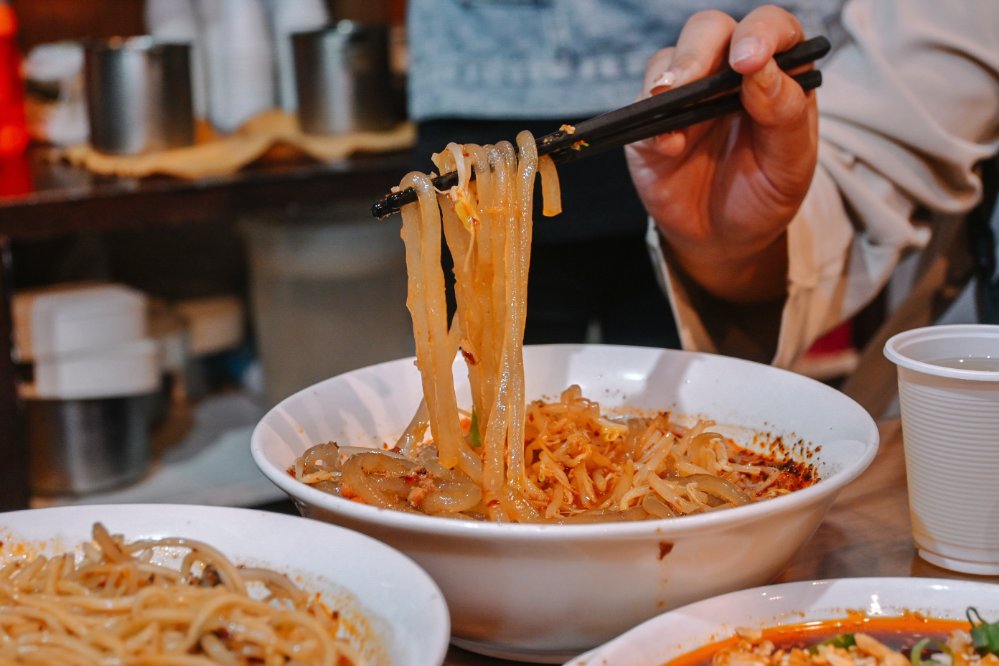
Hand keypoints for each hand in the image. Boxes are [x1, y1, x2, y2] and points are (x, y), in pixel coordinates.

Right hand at [626, 5, 818, 302]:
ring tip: (670, 104)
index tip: (748, 61)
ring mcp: (686, 96)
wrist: (724, 236)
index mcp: (775, 71)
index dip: (759, 33)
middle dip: (697, 51)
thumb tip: (761, 71)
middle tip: (690, 82)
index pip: (770, 27)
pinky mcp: (651, 122)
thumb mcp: (792, 163)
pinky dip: (651, 122)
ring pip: (669, 61)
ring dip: (669, 79)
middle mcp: (727, 73)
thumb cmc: (765, 191)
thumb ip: (786, 114)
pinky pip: (642, 107)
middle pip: (708, 31)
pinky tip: (668, 146)